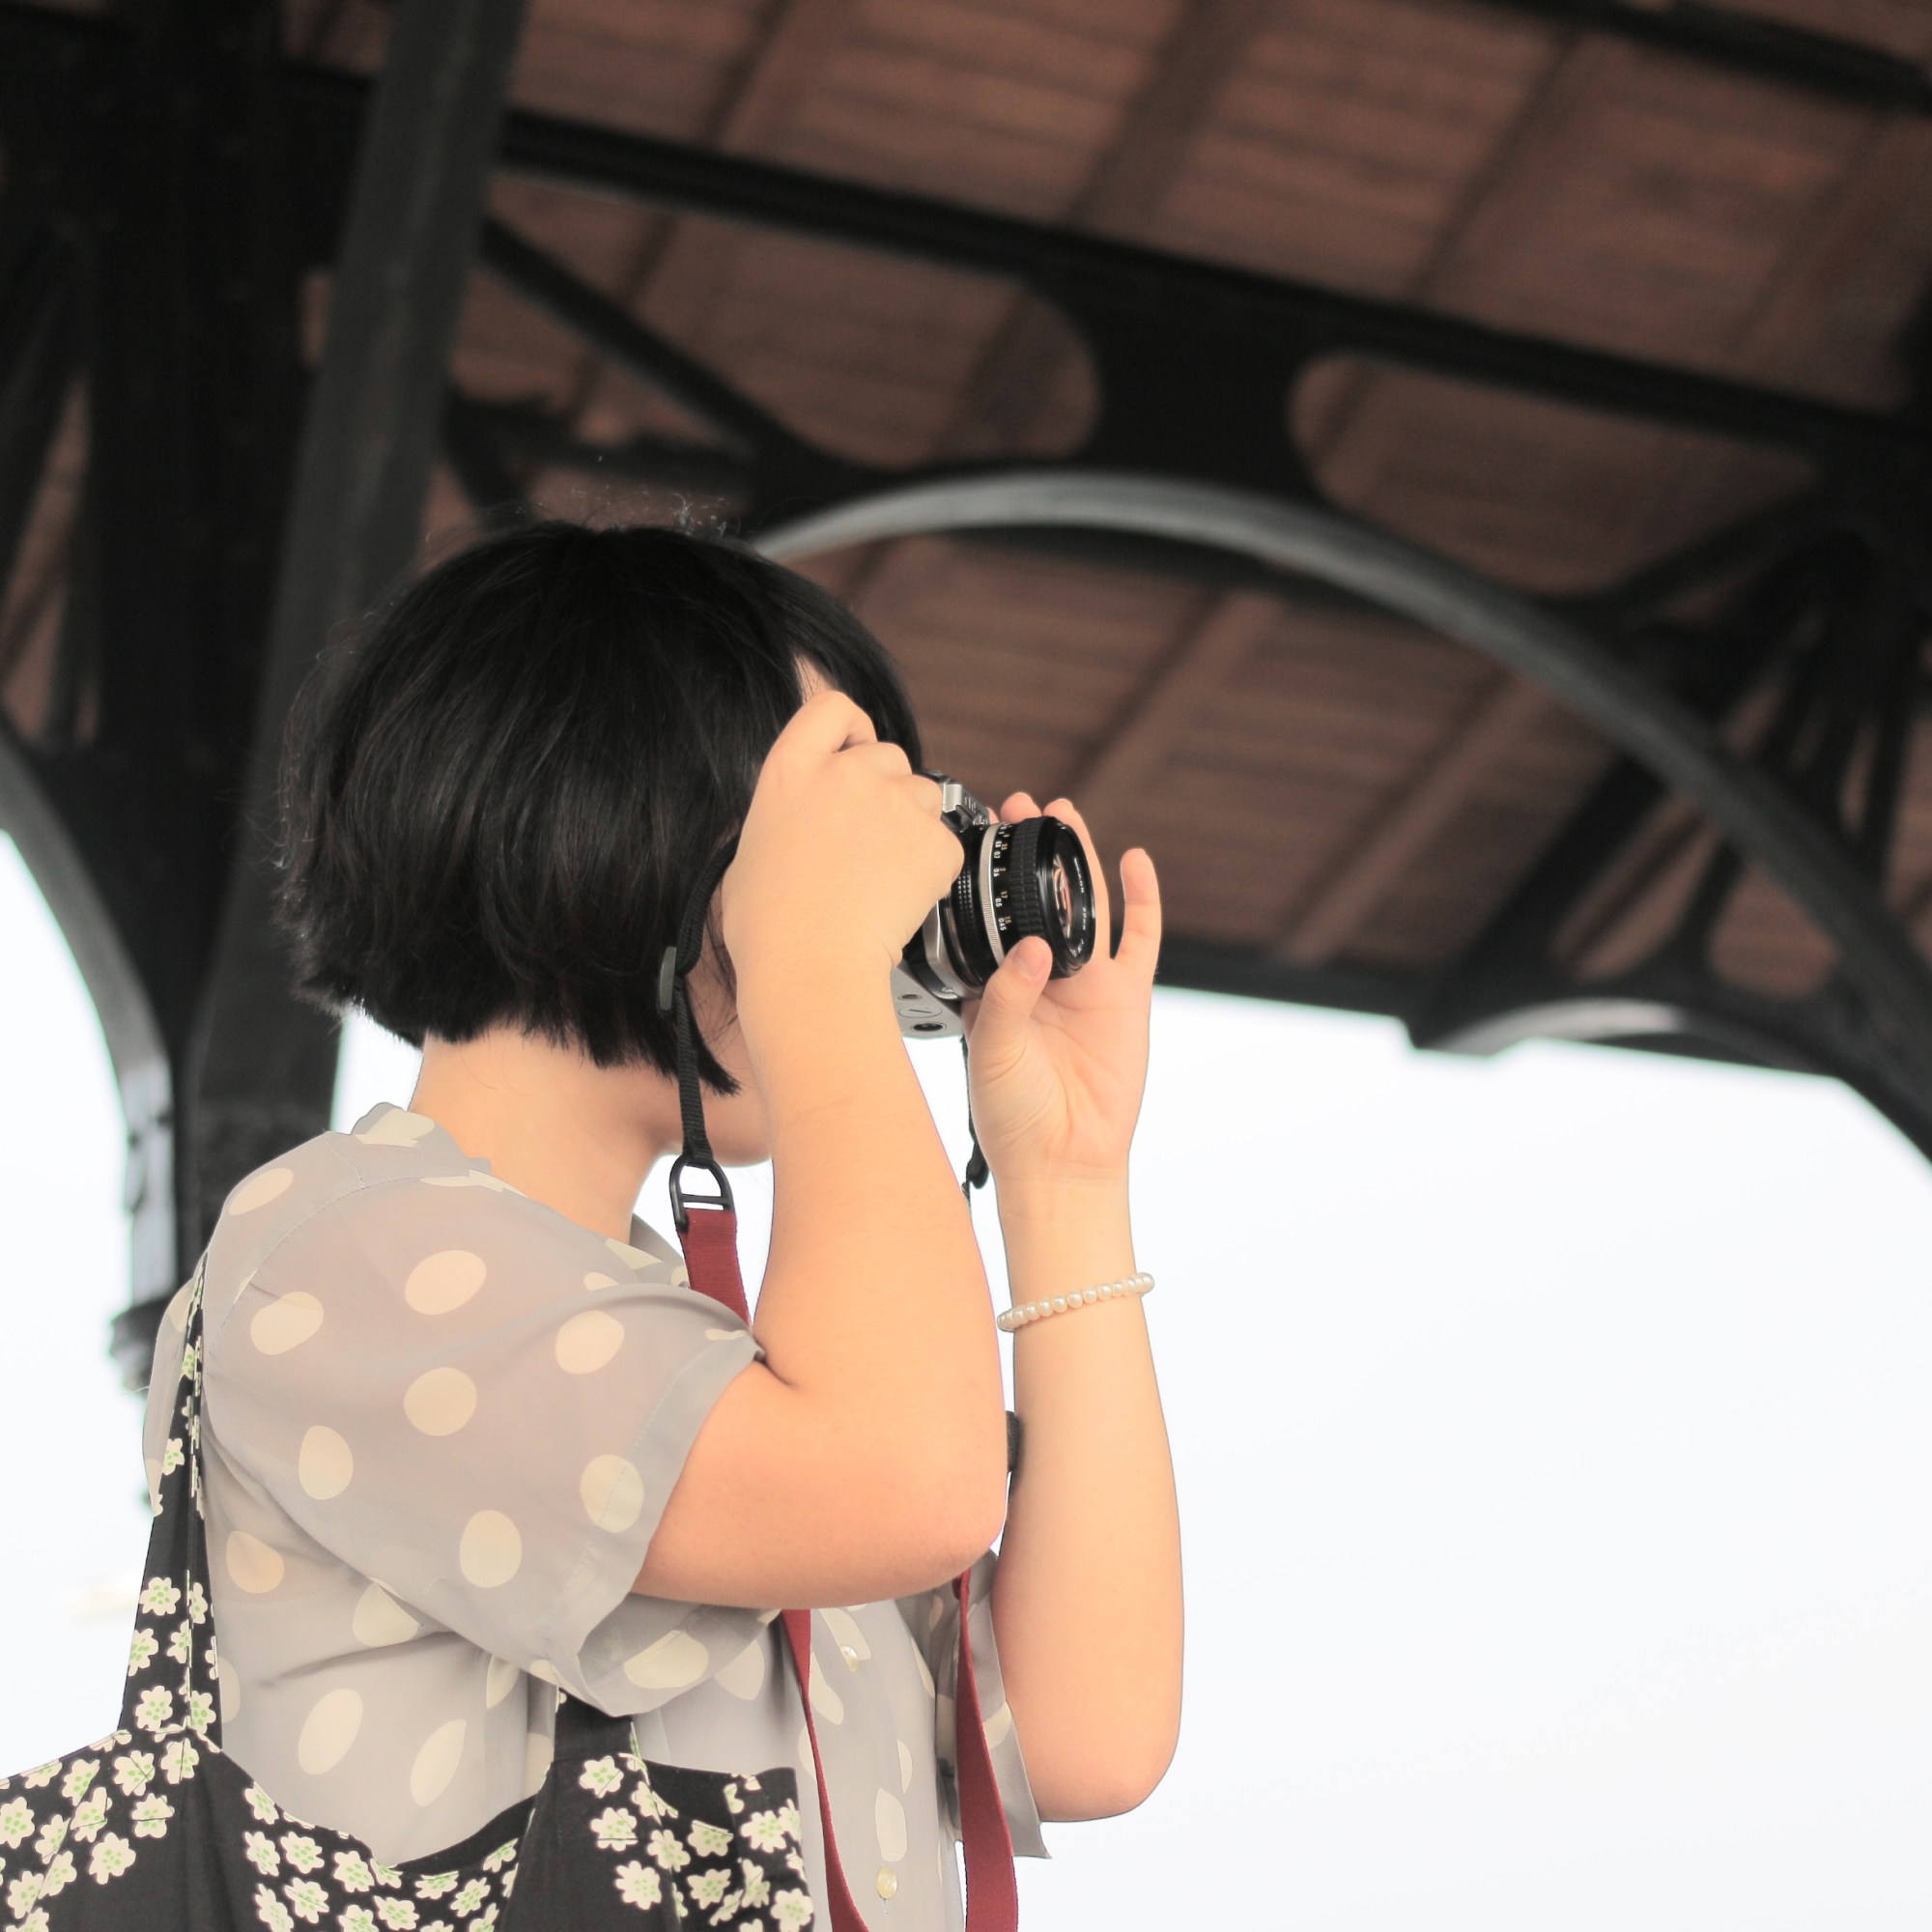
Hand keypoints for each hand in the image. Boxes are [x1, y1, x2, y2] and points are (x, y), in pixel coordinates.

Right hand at [718, 690, 962, 990]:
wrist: (809, 964)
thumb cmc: (769, 926)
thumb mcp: (751, 848)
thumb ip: (787, 815)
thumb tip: (802, 822)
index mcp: (792, 769)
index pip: (833, 708)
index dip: (852, 727)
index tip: (856, 750)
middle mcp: (846, 773)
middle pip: (889, 755)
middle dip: (887, 789)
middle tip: (869, 842)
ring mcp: (894, 803)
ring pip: (924, 795)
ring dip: (912, 826)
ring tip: (883, 877)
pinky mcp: (934, 840)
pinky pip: (945, 841)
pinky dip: (933, 866)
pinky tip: (901, 897)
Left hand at [960, 795, 1160, 1192]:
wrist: (1061, 1161)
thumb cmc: (1012, 1116)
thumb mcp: (992, 1051)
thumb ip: (1007, 996)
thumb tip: (1033, 947)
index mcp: (997, 986)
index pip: (992, 918)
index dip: (988, 877)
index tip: (976, 836)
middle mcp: (1040, 977)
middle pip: (1039, 899)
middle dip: (1030, 853)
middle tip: (1018, 806)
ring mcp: (1086, 984)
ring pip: (1085, 906)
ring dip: (1077, 860)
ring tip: (1063, 814)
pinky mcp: (1128, 996)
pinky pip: (1139, 938)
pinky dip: (1140, 898)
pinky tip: (1134, 861)